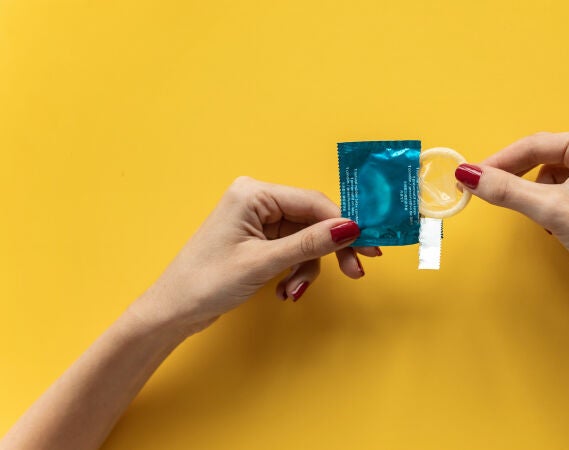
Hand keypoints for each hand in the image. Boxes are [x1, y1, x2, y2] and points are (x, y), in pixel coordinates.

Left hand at [127, 176, 377, 334]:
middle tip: (355, 271)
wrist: (173, 312)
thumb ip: (309, 244)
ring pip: (306, 239)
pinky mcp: (258, 240)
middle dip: (329, 250)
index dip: (343, 225)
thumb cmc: (206, 282)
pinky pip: (292, 250)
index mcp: (253, 194)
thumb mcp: (264, 263)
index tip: (368, 247)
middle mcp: (257, 201)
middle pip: (313, 220)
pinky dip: (295, 271)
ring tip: (292, 292)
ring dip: (307, 268)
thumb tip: (351, 227)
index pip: (313, 202)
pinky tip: (284, 291)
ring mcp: (258, 221)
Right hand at [455, 130, 568, 300]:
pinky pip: (565, 192)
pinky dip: (552, 207)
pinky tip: (558, 226)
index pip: (534, 145)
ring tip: (544, 221)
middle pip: (542, 158)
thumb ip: (507, 190)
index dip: (498, 161)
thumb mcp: (551, 209)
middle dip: (518, 179)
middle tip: (488, 193)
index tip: (469, 177)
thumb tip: (467, 174)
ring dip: (538, 197)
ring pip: (552, 178)